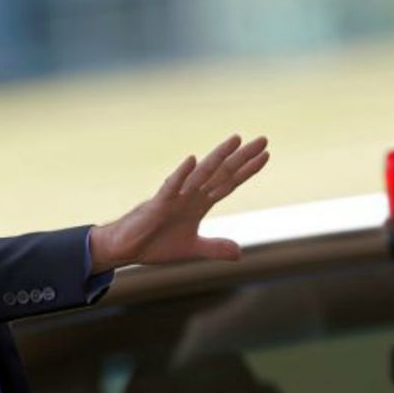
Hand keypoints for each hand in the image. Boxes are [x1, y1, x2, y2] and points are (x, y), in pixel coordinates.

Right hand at [89, 135, 269, 273]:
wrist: (127, 248)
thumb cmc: (155, 243)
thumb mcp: (192, 249)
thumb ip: (215, 248)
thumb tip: (240, 253)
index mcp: (199, 203)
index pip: (229, 183)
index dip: (247, 170)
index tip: (266, 155)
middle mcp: (191, 195)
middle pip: (222, 172)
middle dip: (242, 157)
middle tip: (263, 139)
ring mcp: (175, 197)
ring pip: (202, 173)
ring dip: (219, 157)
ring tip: (236, 140)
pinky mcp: (158, 203)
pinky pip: (171, 186)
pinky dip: (182, 174)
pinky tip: (191, 159)